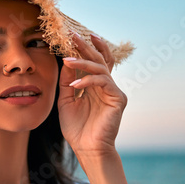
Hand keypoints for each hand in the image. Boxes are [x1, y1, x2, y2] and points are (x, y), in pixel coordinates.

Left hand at [58, 33, 127, 156]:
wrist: (86, 149)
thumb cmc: (77, 128)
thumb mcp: (66, 100)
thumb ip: (67, 81)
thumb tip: (66, 61)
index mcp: (94, 85)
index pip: (92, 62)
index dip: (84, 48)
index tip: (72, 35)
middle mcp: (106, 85)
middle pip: (99, 59)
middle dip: (86, 46)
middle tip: (73, 34)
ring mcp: (113, 91)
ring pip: (101, 68)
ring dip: (83, 62)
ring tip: (67, 60)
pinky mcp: (118, 98)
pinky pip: (103, 82)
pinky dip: (88, 80)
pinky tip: (75, 85)